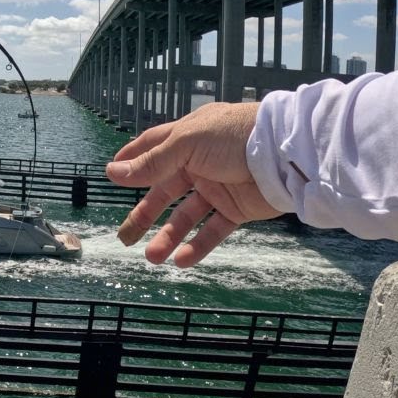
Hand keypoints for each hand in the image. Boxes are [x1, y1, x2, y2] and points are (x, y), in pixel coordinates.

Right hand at [106, 102, 278, 266]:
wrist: (286, 153)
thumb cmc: (234, 137)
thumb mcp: (186, 144)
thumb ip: (151, 163)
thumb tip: (112, 173)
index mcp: (187, 139)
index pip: (152, 148)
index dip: (132, 161)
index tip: (112, 176)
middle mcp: (200, 163)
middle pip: (164, 191)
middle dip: (144, 215)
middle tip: (125, 237)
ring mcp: (218, 187)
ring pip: (186, 216)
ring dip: (168, 236)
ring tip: (152, 257)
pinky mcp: (237, 208)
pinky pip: (213, 229)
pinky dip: (198, 245)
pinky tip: (182, 260)